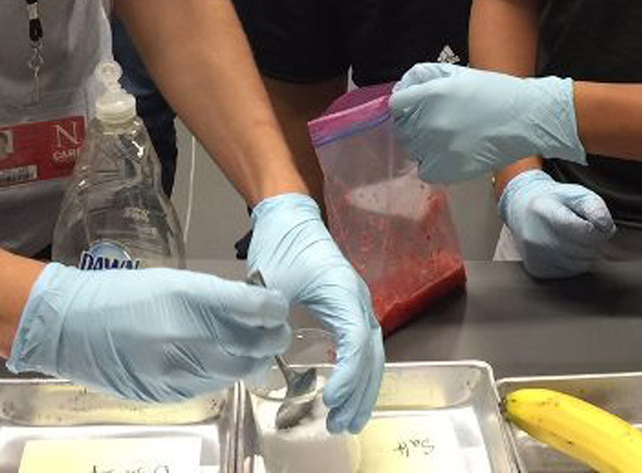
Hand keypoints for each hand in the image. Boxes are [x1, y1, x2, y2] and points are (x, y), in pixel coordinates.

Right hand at [7, 263, 289, 401]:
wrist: (68, 327)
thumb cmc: (117, 294)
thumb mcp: (169, 282)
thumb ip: (210, 297)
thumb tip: (248, 309)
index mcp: (187, 299)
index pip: (251, 309)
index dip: (274, 308)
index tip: (279, 305)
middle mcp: (186, 337)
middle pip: (251, 346)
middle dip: (271, 339)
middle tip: (277, 330)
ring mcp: (176, 371)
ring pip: (235, 371)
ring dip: (251, 360)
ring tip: (256, 348)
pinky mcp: (166, 394)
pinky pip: (209, 386)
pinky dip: (222, 374)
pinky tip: (221, 363)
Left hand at [248, 194, 383, 433]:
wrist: (290, 216)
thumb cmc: (282, 243)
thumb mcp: (271, 279)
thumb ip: (270, 315)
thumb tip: (268, 348)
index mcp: (343, 291)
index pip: (357, 341)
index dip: (349, 374)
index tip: (330, 399)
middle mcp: (358, 299)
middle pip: (372, 354)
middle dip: (360, 393)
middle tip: (341, 425)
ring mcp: (358, 303)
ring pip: (373, 353)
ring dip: (363, 388)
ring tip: (348, 420)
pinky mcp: (350, 308)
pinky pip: (364, 345)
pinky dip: (360, 372)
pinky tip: (347, 394)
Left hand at [389, 62, 585, 181]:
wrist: (526, 117)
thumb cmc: (494, 92)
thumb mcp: (458, 73)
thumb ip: (425, 75)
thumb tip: (403, 87)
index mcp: (433, 94)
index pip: (397, 104)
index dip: (403, 106)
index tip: (412, 109)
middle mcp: (432, 121)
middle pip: (403, 128)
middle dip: (413, 124)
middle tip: (433, 124)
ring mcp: (440, 147)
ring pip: (413, 149)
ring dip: (422, 144)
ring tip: (444, 138)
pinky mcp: (450, 168)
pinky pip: (425, 170)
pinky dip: (431, 165)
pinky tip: (446, 155)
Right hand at [500, 169, 614, 278]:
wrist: (521, 208)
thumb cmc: (555, 201)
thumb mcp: (576, 193)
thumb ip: (595, 207)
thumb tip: (606, 228)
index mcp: (544, 210)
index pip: (582, 231)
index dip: (596, 229)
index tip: (594, 223)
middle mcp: (535, 235)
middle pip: (584, 250)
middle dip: (593, 241)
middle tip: (585, 229)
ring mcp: (534, 255)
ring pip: (580, 265)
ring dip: (586, 253)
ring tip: (575, 238)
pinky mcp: (536, 269)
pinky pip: (571, 272)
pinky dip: (575, 262)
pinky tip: (565, 248)